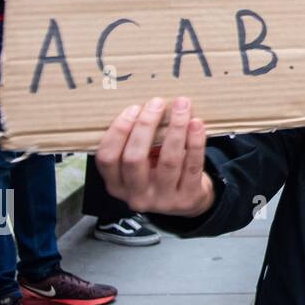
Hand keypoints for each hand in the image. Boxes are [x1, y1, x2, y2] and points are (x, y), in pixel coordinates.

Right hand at [95, 97, 213, 217]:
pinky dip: (195, 141)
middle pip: (134, 159)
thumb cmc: (158, 172)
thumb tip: (146, 104)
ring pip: (168, 160)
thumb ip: (136, 143)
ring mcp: (162, 200)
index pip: (107, 158)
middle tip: (157, 103)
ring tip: (182, 105)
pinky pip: (193, 165)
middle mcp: (136, 196)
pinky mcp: (187, 197)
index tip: (133, 108)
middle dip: (145, 126)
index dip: (118, 131)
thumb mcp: (140, 165)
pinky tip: (196, 123)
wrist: (187, 201)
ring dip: (176, 128)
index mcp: (116, 185)